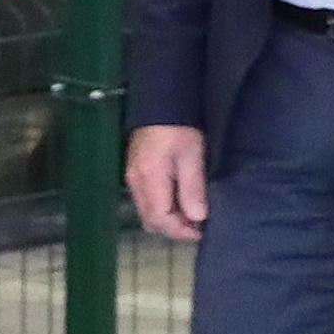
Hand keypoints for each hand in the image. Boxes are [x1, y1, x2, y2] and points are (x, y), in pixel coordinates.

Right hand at [126, 123, 206, 243]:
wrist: (160, 102)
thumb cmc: (179, 128)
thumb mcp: (192, 155)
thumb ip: (192, 188)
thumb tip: (198, 217)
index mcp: (150, 179)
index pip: (161, 219)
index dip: (181, 230)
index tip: (201, 231)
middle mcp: (135, 182)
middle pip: (150, 220)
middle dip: (173, 228)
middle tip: (197, 225)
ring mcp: (132, 178)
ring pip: (146, 213)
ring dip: (167, 219)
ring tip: (189, 213)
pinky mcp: (133, 172)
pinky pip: (144, 201)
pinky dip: (160, 208)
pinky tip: (177, 199)